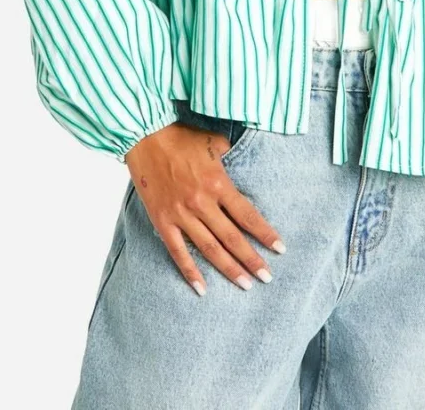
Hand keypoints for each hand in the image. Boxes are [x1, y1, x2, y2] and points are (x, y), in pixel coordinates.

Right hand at [124, 122, 285, 295]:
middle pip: (232, 237)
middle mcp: (202, 202)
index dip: (265, 233)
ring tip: (245, 284)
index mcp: (218, 183)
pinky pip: (178, 251)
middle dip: (251, 259)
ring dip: (228, 268)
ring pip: (209, 248)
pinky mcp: (162, 220)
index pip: (247, 215)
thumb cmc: (181, 136)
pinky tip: (202, 288)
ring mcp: (181, 214)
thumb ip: (230, 154)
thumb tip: (243, 158)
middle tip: (267, 277)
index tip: (279, 249)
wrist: (145, 136)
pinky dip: (190, 271)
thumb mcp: (213, 141)